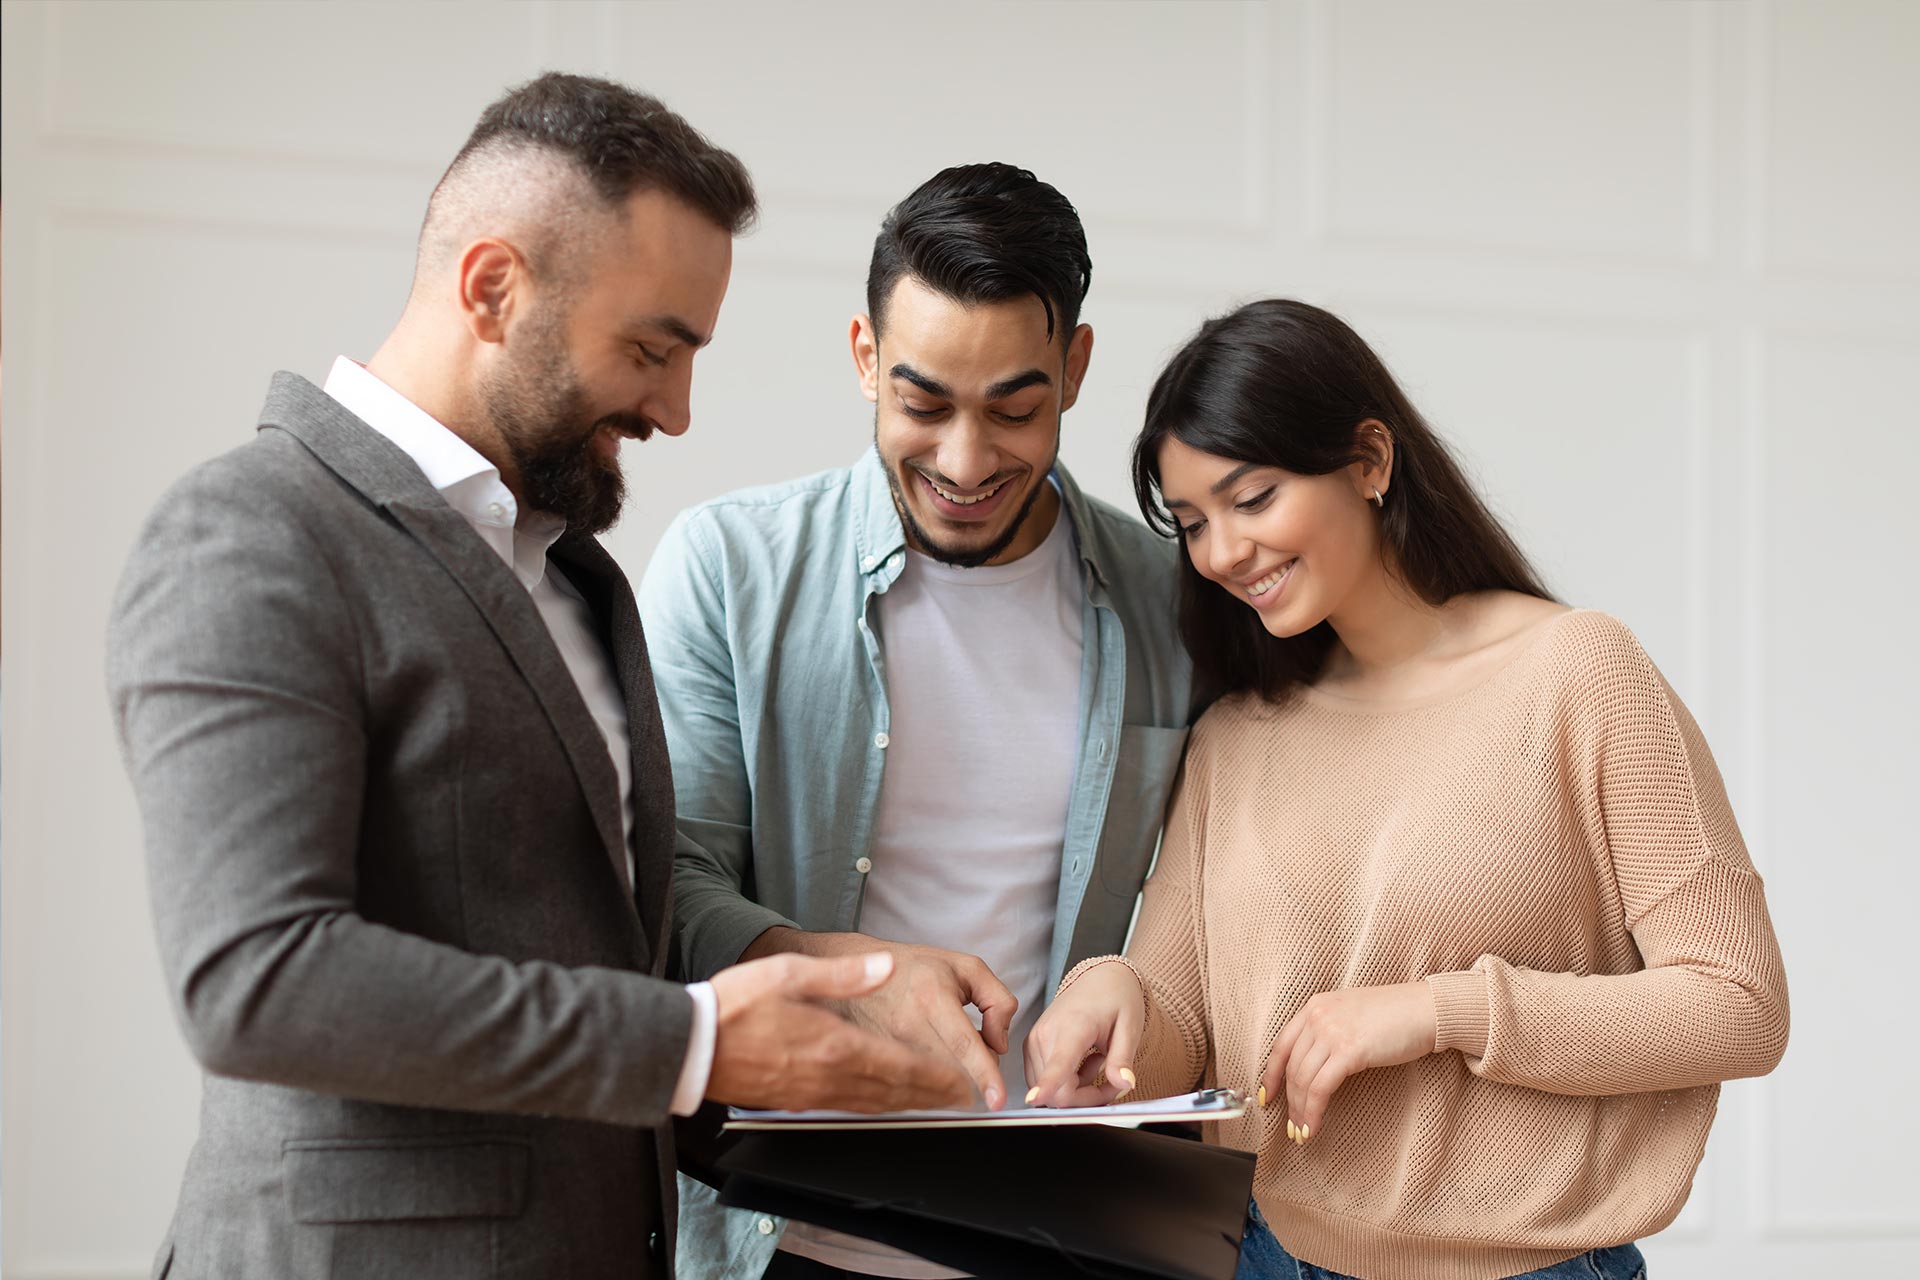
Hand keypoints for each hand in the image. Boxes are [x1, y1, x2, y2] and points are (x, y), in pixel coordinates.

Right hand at [745, 929, 1019, 1109]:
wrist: (693, 1046)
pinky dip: (878, 1107)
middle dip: (934, 1096)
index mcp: (835, 1044)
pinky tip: (887, 1102)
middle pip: (896, 1091)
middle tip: (965, 1100)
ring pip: (875, 1104)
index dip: (939, 1077)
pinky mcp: (799, 1101)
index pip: (902, 1066)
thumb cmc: (738, 1005)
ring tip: (937, 1103)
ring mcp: (814, 1093)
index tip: (967, 1082)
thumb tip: (883, 966)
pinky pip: (850, 1107)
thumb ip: (843, 974)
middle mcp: (831, 1076)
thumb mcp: (791, 974)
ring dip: (910, 1104)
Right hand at [1022, 960, 1144, 1107]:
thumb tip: (1124, 1084)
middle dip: (1088, 1098)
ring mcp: (1033, 1042)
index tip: (1034, 1099)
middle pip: (1058, 1092)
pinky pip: (1045, 1082)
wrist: (1100, 980)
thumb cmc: (1116, 1001)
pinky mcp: (1030, 1048)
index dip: (1047, 1085)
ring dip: (1077, 1092)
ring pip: (1051, 1092)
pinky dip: (1065, 1083)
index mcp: (1073, 1027)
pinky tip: (1081, 1063)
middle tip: (1113, 1080)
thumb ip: (1123, 1058)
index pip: (1058, 1063)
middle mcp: (1045, 1035)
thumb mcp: (1129, 1028)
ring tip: (1097, 1064)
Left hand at [1259, 982, 1436, 1143]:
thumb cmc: (1396, 1015)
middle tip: (1291, 1126)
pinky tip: (1314, 1127)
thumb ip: (1329, 1030)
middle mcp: (1317, 1016)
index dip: (1271, 1076)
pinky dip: (1314, 1111)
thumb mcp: (1350, 1014)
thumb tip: (1314, 1065)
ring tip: (1302, 1133)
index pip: (1281, 1045)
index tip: (1267, 1098)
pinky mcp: (1349, 1051)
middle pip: (1292, 1067)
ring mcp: (1332, 1032)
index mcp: (1315, 1006)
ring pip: (1303, 1080)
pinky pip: (1321, 1088)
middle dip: (1289, 1102)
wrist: (1426, 1009)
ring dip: (1300, 1112)